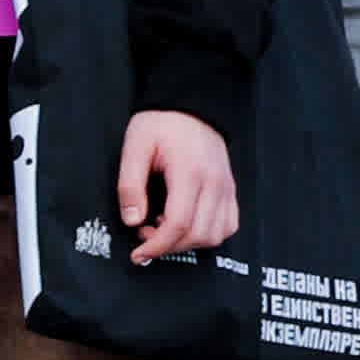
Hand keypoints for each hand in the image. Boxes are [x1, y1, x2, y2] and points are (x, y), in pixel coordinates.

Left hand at [122, 109, 240, 261]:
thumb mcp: (134, 148)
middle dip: (169, 246)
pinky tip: (183, 222)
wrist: (189, 106)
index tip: (138, 254)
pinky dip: (207, 233)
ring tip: (162, 227)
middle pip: (199, 235)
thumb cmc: (161, 124)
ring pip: (217, 234)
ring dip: (188, 242)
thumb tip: (132, 220)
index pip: (179, 224)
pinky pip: (228, 224)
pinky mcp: (230, 189)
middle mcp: (215, 183)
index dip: (157, 246)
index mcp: (190, 173)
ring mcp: (226, 187)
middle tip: (144, 237)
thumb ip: (130, 185)